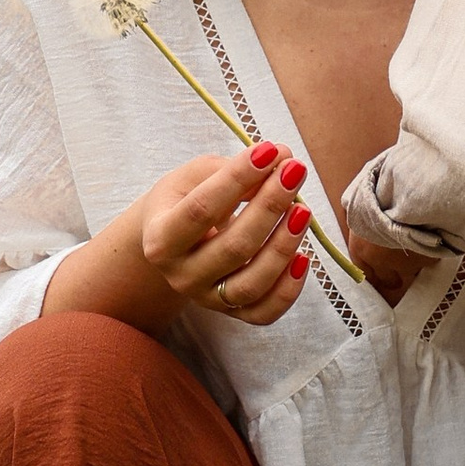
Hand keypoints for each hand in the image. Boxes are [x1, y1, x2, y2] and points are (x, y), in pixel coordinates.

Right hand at [139, 147, 313, 328]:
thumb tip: (284, 158)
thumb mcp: (197, 176)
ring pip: (251, 284)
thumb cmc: (185, 200)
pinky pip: (264, 312)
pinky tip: (303, 256)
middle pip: (232, 247)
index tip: (268, 151)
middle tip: (294, 171)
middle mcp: (180, 276)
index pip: (202, 209)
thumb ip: (235, 168)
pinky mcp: (231, 313)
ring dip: (284, 246)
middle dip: (269, 206)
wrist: (172, 243)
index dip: (237, 179)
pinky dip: (289, 289)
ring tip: (303, 210)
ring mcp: (206, 298)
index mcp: (160, 238)